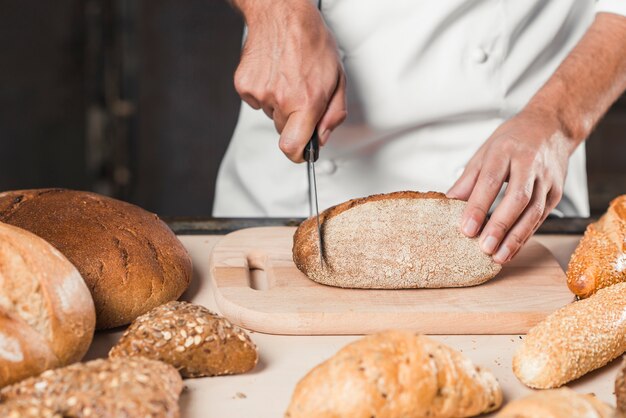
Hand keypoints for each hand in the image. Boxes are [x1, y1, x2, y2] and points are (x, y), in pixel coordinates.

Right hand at [233, 0, 346, 161]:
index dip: (297, 155)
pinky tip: (273, 72)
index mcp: (306, 102)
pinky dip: (265, 91)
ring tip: (288, 77)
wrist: (282, 14)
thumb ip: (333, 115)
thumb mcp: (337, 78)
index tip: (301, 152)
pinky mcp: (244, 85)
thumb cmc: (311, 41)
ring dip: (280, 102)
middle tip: (301, 95)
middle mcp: (281, 99)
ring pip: (271, 113)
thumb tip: (322, 137)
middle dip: (294, 119)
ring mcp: (260, 92)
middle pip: (284, 130)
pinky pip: (257, 100)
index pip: (292, 147)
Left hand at [447, 109, 575, 263]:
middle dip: (500, 225)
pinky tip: (511, 249)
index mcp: (506, 150)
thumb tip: (448, 202)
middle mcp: (530, 164)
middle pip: (517, 198)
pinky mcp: (557, 192)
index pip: (491, 181)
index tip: (466, 229)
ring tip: (498, 256)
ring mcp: (547, 179)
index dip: (478, 207)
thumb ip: (468, 179)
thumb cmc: (512, 139)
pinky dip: (525, 236)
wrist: (551, 127)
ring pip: (533, 211)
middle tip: (484, 247)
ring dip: (516, 237)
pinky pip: (541, 217)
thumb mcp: (485, 151)